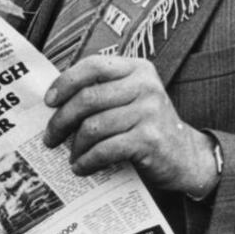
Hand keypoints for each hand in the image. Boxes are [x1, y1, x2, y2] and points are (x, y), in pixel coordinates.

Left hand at [43, 56, 218, 195]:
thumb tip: (55, 101)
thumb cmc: (148, 126)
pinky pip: (105, 149)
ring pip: (94, 126)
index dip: (66, 82)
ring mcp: (149, 112)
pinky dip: (88, 161)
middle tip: (51, 137)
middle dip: (62, 120)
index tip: (49, 101)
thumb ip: (104, 92)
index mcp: (138, 69)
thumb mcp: (133, 98)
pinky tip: (82, 167)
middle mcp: (146, 86)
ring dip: (75, 146)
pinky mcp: (149, 139)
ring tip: (70, 156)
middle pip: (88, 98)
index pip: (94, 65)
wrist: (185, 155)